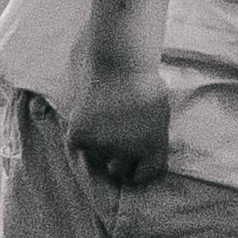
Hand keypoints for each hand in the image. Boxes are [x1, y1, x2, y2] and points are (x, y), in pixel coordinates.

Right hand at [66, 62, 170, 186]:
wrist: (121, 62)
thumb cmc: (143, 84)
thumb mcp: (160, 115)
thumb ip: (152, 139)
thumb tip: (145, 158)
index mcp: (152, 147)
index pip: (146, 175)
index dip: (139, 170)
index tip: (133, 165)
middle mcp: (129, 151)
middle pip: (117, 171)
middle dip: (115, 159)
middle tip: (113, 138)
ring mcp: (103, 145)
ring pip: (96, 154)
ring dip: (98, 140)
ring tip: (104, 113)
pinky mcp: (80, 137)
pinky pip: (77, 143)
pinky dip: (80, 131)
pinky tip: (88, 113)